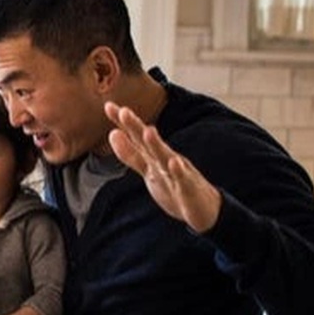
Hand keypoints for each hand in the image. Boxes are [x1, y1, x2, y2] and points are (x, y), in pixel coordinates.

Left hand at [105, 101, 221, 232]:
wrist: (205, 208)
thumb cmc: (174, 186)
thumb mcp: (148, 169)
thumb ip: (131, 153)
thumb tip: (112, 133)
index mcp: (154, 155)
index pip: (137, 136)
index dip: (123, 123)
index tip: (108, 106)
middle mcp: (166, 159)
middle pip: (148, 142)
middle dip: (136, 127)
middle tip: (123, 111)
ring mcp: (178, 173)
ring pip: (166, 157)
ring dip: (157, 145)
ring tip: (148, 131)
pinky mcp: (189, 188)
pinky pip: (183, 180)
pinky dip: (178, 171)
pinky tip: (174, 163)